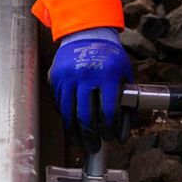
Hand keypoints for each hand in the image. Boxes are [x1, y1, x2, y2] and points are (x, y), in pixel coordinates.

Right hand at [48, 28, 132, 144]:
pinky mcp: (55, 77)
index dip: (109, 129)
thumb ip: (127, 104)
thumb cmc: (109, 58)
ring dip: (74, 132)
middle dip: (90, 136)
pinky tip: (71, 126)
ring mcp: (67, 75)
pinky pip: (59, 104)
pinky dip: (65, 118)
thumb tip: (122, 136)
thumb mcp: (124, 75)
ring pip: (68, 113)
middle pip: (86, 115)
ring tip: (80, 143)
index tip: (110, 138)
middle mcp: (85, 74)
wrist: (87, 35)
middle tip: (94, 147)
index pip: (108, 110)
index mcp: (107, 73)